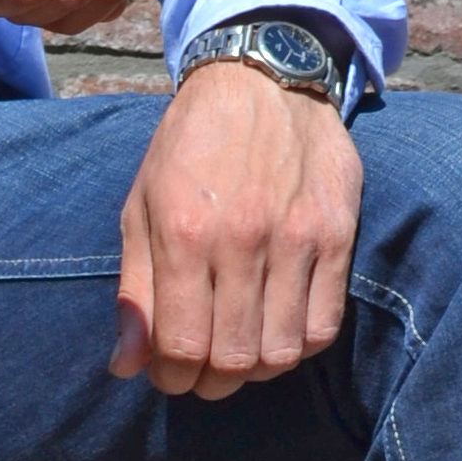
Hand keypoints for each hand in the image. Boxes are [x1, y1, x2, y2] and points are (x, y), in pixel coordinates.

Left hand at [110, 62, 362, 398]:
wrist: (261, 79)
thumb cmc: (191, 144)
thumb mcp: (143, 202)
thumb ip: (135, 289)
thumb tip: (125, 366)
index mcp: (183, 228)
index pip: (180, 346)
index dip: (171, 377)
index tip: (168, 373)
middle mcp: (241, 237)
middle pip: (233, 358)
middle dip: (210, 382)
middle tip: (202, 371)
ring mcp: (294, 238)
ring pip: (280, 353)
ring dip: (254, 370)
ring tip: (238, 352)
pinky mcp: (336, 236)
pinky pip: (323, 327)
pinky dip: (297, 346)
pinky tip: (276, 331)